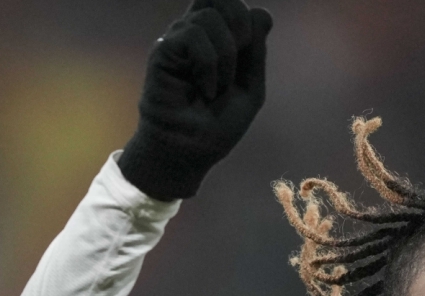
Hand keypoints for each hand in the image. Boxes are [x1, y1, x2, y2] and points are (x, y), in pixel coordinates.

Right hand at [116, 0, 273, 200]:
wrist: (191, 152)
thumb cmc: (217, 125)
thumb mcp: (250, 87)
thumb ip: (256, 50)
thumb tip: (262, 11)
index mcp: (216, 37)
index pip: (230, 0)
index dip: (246, 16)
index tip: (247, 48)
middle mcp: (194, 31)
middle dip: (240, 24)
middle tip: (239, 59)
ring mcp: (176, 39)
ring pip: (209, 17)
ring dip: (225, 57)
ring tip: (217, 89)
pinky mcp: (162, 51)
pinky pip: (192, 36)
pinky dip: (208, 65)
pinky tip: (205, 90)